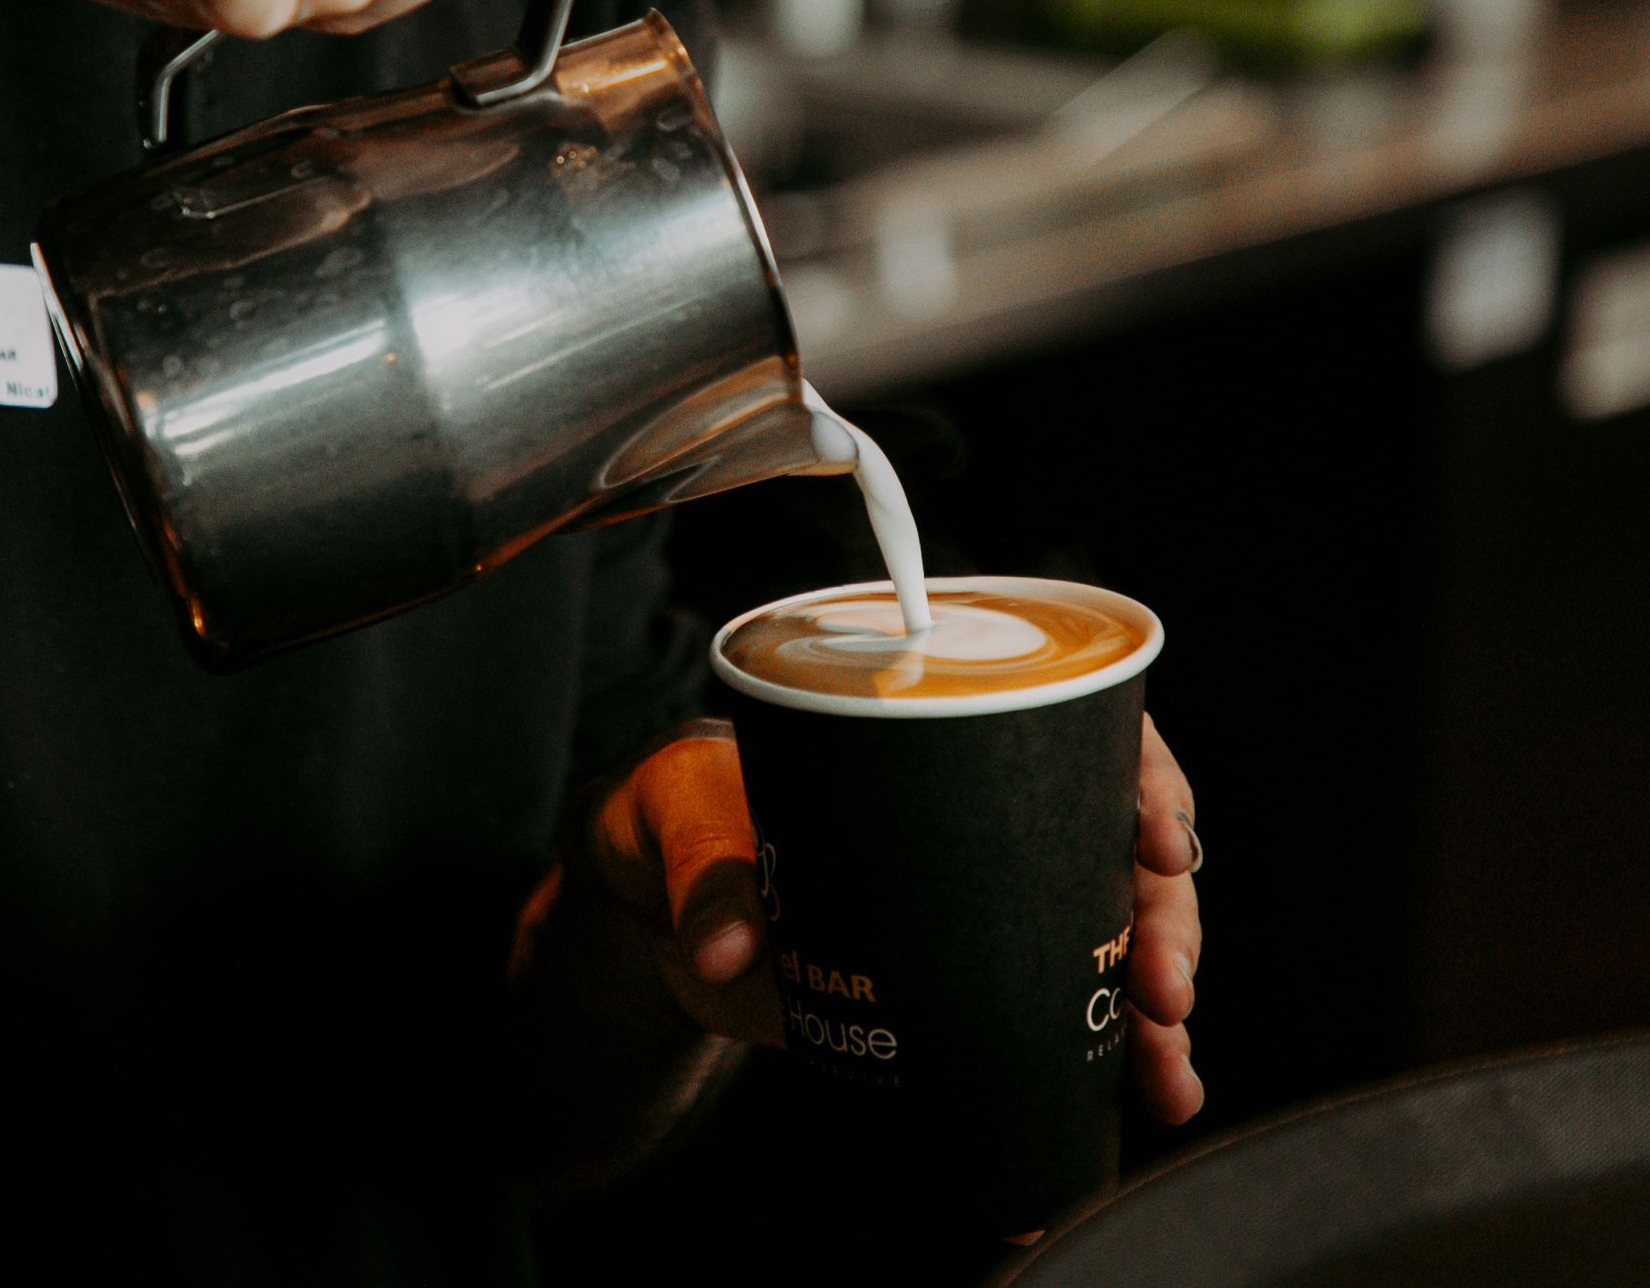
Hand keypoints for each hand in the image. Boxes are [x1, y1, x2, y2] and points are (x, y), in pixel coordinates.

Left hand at [585, 715, 1204, 1121]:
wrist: (655, 884)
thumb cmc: (685, 804)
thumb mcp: (686, 813)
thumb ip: (704, 872)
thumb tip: (724, 947)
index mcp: (937, 728)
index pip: (1081, 723)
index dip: (1143, 773)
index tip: (1158, 838)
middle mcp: (983, 806)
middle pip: (1117, 839)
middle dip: (1165, 912)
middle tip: (1164, 982)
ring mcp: (984, 894)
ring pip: (1111, 929)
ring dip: (1156, 1000)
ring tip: (1165, 1066)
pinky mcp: (966, 974)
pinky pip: (1060, 1006)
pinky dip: (1109, 1055)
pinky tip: (1141, 1097)